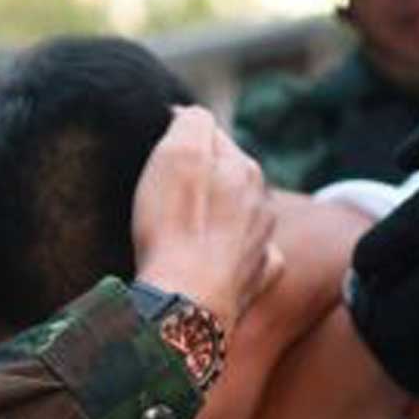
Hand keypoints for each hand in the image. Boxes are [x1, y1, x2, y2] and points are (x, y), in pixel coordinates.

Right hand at [132, 106, 280, 329]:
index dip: (180, 142)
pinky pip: (250, 258)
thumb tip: (191, 114)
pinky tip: (214, 262)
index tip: (156, 158)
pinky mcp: (257, 278)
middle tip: (166, 197)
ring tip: (184, 231)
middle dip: (203, 180)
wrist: (186, 303)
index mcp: (245, 168)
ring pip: (240, 216)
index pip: (211, 137)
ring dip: (219, 217)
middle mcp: (262, 202)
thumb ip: (192, 121)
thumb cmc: (175, 227)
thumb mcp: (178, 153)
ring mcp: (262, 242)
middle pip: (228, 177)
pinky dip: (234, 256)